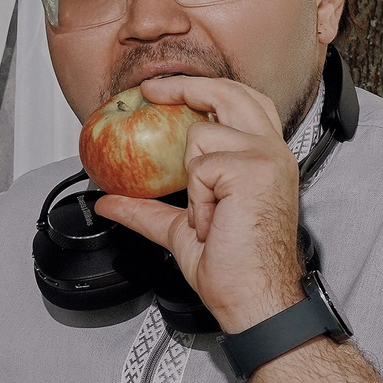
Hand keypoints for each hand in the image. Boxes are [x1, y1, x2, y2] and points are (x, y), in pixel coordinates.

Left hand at [93, 75, 305, 334]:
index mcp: (264, 159)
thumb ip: (147, 208)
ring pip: (202, 134)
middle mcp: (271, 152)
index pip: (241, 102)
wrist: (254, 297)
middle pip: (231, 92)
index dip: (202, 89)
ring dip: (192, 180)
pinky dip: (196, 200)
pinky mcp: (253, 169)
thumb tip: (110, 202)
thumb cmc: (235, 268)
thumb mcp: (180, 230)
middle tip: (151, 93)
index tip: (162, 92)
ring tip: (209, 215)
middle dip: (186, 85)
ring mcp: (266, 158)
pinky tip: (213, 223)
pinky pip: (200, 168)